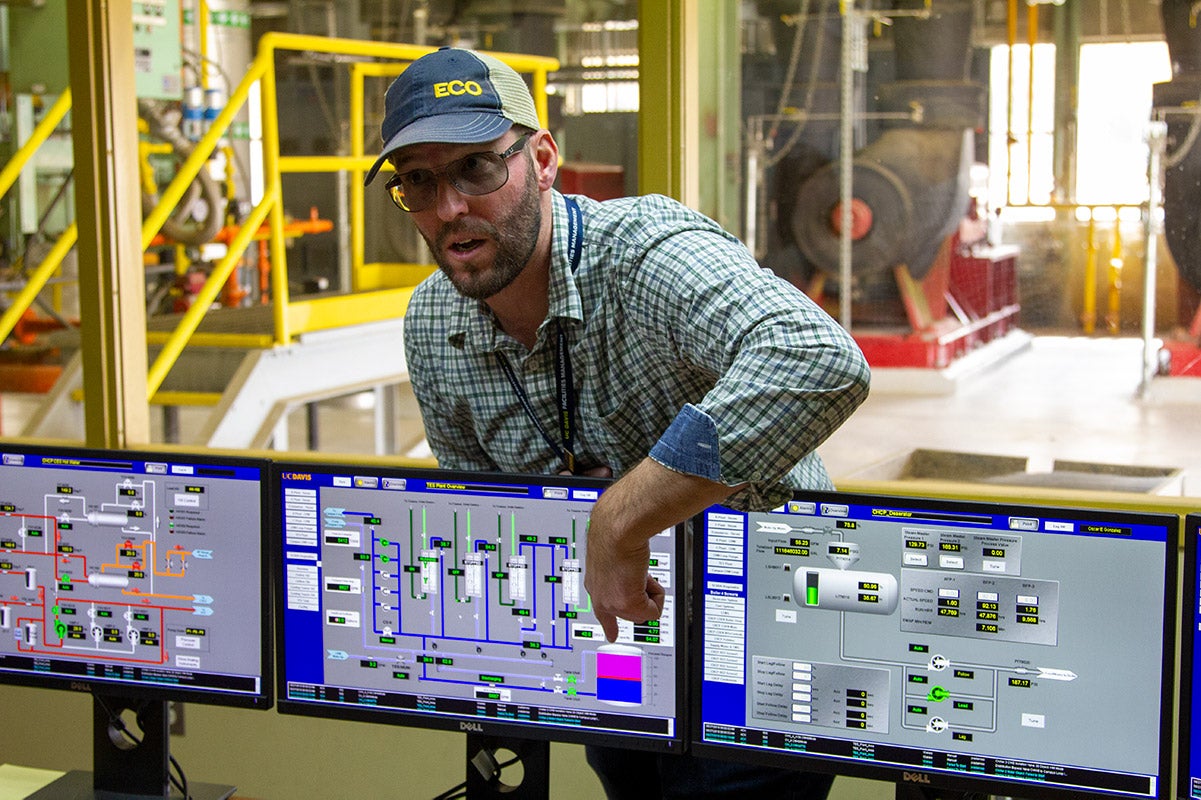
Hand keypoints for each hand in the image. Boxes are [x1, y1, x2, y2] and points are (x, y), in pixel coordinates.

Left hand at [582, 459, 739, 641]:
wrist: (619, 522)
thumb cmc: (619, 519)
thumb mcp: (618, 532)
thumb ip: (627, 530)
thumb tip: (646, 501)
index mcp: (595, 575)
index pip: (599, 603)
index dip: (608, 621)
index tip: (610, 635)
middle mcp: (598, 591)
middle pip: (622, 613)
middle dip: (637, 598)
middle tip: (639, 577)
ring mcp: (609, 600)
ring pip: (641, 609)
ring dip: (649, 589)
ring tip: (642, 566)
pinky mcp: (624, 604)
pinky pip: (651, 611)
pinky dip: (656, 595)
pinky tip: (645, 574)